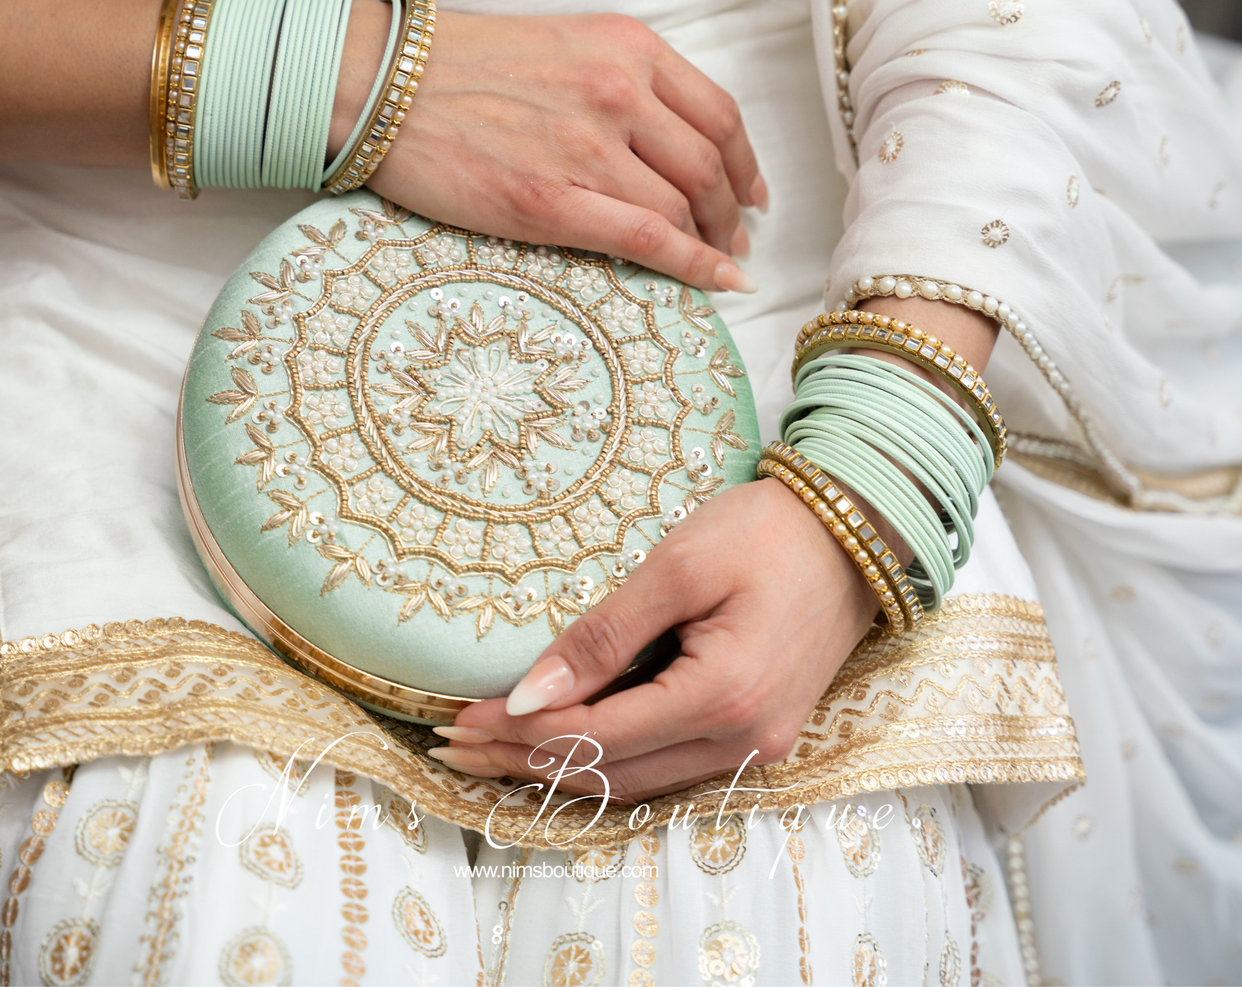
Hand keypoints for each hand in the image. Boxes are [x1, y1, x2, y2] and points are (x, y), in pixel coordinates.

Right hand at [332, 3, 766, 292]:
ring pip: (683, 207)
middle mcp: (619, 92)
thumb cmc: (459, 67)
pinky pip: (648, 240)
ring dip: (712, 242)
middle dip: (732, 212)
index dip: (745, 162)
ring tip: (715, 263)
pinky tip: (718, 282)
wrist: (382, 84)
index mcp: (625, 49)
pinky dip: (695, 265)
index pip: (717, 114)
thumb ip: (619, 82)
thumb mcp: (561, 46)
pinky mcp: (551, 202)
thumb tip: (662, 138)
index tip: (751, 190)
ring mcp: (588, 149)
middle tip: (734, 238)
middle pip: (709, 167)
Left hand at [428, 478, 877, 801]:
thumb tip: (528, 696)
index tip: (459, 718)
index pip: (596, 736)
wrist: (859, 530)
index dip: (520, 733)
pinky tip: (562, 747)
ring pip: (636, 784)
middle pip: (609, 775)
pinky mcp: (759, 738)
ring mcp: (757, 749)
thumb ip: (602, 637)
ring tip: (492, 752)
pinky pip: (667, 769)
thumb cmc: (768, 533)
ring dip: (561, 770)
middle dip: (525, 763)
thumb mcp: (677, 566)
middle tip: (455, 746)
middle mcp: (744, 743)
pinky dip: (607, 762)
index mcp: (723, 698)